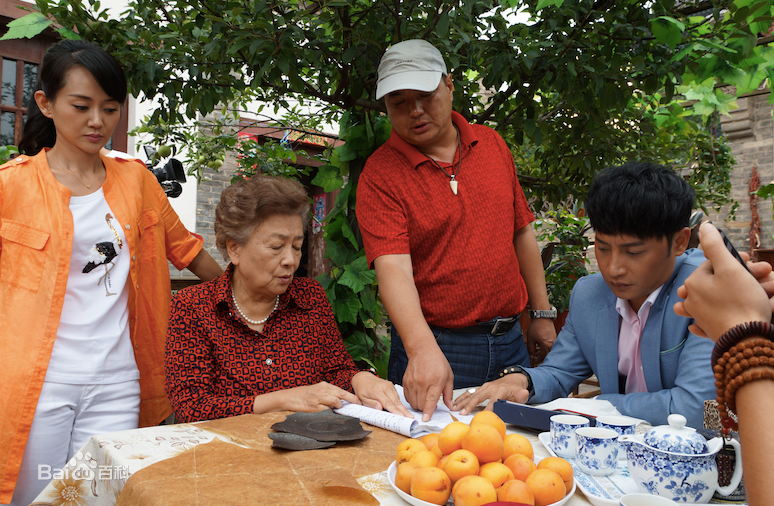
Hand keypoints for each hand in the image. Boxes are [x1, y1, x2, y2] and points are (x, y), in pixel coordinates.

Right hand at [261, 381, 360, 412]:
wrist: (290, 397)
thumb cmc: (304, 395)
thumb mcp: (317, 390)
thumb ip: (328, 393)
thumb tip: (340, 400)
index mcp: (324, 386)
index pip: (340, 390)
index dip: (350, 396)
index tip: (357, 401)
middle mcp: (323, 390)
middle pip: (341, 393)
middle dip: (350, 399)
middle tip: (357, 404)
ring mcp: (319, 398)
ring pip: (335, 400)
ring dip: (339, 405)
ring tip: (339, 408)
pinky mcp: (314, 406)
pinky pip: (326, 409)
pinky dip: (330, 412)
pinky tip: (332, 413)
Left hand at [351, 372, 412, 416]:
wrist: (363, 378)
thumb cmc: (362, 389)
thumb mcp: (362, 398)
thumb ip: (371, 404)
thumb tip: (379, 408)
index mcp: (377, 391)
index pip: (388, 403)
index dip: (395, 410)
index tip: (401, 416)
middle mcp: (385, 387)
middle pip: (396, 401)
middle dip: (403, 410)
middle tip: (410, 417)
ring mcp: (389, 385)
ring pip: (397, 399)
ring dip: (403, 408)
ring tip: (408, 416)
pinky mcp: (391, 386)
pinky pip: (396, 396)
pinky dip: (399, 403)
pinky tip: (402, 410)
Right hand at [402, 344, 453, 421]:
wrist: (422, 350)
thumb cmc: (437, 362)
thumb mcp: (448, 376)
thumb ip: (449, 393)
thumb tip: (450, 406)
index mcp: (436, 381)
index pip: (431, 400)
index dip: (428, 411)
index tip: (425, 419)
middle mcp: (422, 382)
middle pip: (420, 404)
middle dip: (425, 409)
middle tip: (430, 404)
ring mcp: (412, 382)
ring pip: (413, 402)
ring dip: (418, 405)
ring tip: (424, 398)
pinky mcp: (405, 382)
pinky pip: (407, 397)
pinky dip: (412, 400)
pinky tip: (418, 394)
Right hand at [451, 374, 529, 415]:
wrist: (513, 379)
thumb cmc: (516, 390)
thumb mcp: (521, 393)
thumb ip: (522, 395)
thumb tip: (523, 394)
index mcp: (501, 390)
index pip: (493, 401)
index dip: (488, 409)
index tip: (481, 417)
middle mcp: (490, 387)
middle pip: (478, 397)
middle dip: (469, 405)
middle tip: (462, 413)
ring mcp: (484, 387)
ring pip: (471, 394)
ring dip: (462, 401)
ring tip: (453, 408)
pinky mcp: (481, 388)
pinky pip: (469, 392)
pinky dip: (461, 397)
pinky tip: (454, 402)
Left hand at [525, 318, 555, 364]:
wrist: (542, 316)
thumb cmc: (536, 327)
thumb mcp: (530, 339)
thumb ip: (530, 349)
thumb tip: (531, 356)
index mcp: (546, 346)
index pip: (542, 357)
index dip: (537, 360)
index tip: (533, 361)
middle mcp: (552, 344)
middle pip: (546, 354)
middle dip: (540, 355)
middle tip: (534, 354)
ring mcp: (554, 340)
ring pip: (548, 349)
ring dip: (542, 350)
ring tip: (535, 348)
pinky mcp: (554, 336)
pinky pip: (550, 344)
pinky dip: (545, 345)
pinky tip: (539, 343)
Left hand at [674, 223, 771, 340]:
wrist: (747, 341)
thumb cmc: (740, 302)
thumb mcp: (729, 268)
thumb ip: (715, 246)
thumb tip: (704, 226)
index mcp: (693, 283)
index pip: (716, 265)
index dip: (738, 263)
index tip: (756, 265)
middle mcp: (692, 299)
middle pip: (721, 281)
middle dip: (745, 278)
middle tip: (768, 277)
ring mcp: (701, 317)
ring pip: (722, 298)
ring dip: (744, 293)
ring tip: (767, 294)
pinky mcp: (712, 331)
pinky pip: (718, 318)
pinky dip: (730, 312)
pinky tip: (737, 310)